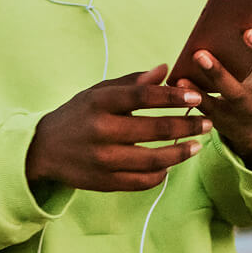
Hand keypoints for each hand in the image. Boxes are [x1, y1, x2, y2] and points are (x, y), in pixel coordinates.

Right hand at [25, 64, 211, 192]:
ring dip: (181, 153)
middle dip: (187, 126)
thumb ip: (132, 82)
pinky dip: (162, 173)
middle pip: (154, 130)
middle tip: (207, 123)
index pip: (143, 97)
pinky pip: (143, 181)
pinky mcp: (105, 182)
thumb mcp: (99, 92)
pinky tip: (171, 164)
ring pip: (153, 160)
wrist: (44, 148)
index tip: (195, 98)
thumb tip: (165, 69)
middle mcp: (101, 130)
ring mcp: (103, 159)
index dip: (172, 98)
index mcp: (100, 102)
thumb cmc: (78, 114)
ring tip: (197, 145)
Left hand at [175, 19, 251, 167]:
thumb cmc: (251, 82)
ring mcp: (248, 108)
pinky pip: (208, 107)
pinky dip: (194, 92)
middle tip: (248, 32)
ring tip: (200, 54)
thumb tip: (232, 13)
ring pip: (236, 93)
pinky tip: (181, 78)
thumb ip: (251, 44)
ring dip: (218, 73)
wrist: (248, 128)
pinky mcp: (224, 119)